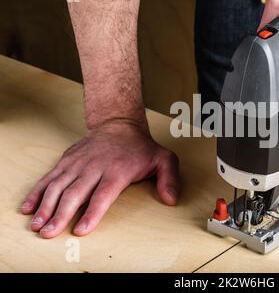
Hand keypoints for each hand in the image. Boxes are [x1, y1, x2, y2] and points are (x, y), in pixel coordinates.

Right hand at [20, 119, 180, 238]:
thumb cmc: (141, 147)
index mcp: (118, 170)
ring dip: (45, 206)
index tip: (81, 230)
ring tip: (36, 224)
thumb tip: (171, 200)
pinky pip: (49, 177)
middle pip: (75, 193)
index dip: (92, 213)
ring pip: (58, 185)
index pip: (103, 194)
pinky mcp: (67, 160)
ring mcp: (78, 163)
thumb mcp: (164, 159)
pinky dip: (37, 192)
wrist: (119, 124)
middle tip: (49, 232)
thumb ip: (170, 179)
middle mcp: (95, 167)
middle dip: (61, 214)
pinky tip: (28, 207)